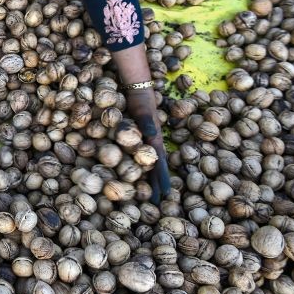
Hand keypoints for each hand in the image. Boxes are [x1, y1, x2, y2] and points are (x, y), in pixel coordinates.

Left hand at [125, 88, 169, 203]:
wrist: (135, 88)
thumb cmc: (140, 100)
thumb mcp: (144, 110)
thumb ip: (146, 121)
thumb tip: (150, 135)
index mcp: (154, 140)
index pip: (159, 163)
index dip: (161, 179)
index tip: (163, 195)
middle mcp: (149, 144)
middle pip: (153, 167)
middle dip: (154, 185)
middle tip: (155, 204)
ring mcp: (141, 142)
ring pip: (144, 164)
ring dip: (145, 179)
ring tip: (144, 196)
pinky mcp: (132, 139)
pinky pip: (133, 157)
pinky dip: (134, 168)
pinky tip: (129, 177)